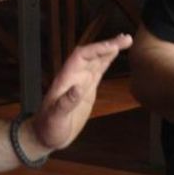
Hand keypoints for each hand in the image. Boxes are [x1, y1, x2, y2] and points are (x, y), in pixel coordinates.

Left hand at [32, 35, 131, 150]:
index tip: (113, 46)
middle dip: (108, 45)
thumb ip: (66, 103)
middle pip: (92, 54)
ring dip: (110, 49)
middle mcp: (74, 76)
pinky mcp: (87, 89)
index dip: (97, 49)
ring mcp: (81, 82)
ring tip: (126, 40)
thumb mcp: (55, 118)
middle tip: (127, 38)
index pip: (81, 57)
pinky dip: (108, 61)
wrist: (46, 136)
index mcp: (65, 80)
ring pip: (97, 60)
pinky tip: (116, 54)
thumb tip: (78, 87)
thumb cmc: (48, 128)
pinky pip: (98, 71)